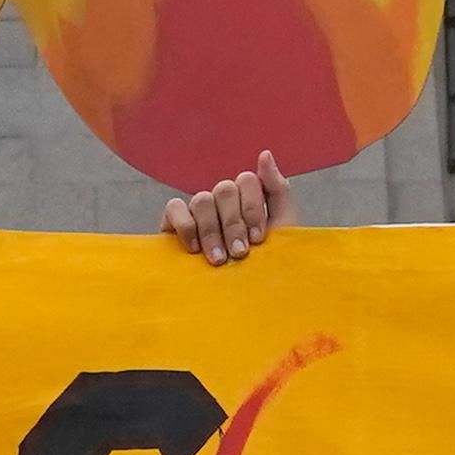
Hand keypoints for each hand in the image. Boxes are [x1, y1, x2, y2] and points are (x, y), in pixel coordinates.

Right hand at [165, 156, 290, 264]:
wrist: (246, 300)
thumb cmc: (265, 265)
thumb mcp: (282, 229)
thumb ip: (277, 190)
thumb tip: (265, 154)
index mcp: (247, 197)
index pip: (247, 180)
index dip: (253, 208)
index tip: (259, 239)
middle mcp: (222, 200)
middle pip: (224, 189)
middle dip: (234, 224)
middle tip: (240, 253)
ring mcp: (198, 211)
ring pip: (202, 199)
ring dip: (212, 231)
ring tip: (219, 260)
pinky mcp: (172, 223)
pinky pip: (174, 207)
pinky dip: (185, 226)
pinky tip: (195, 249)